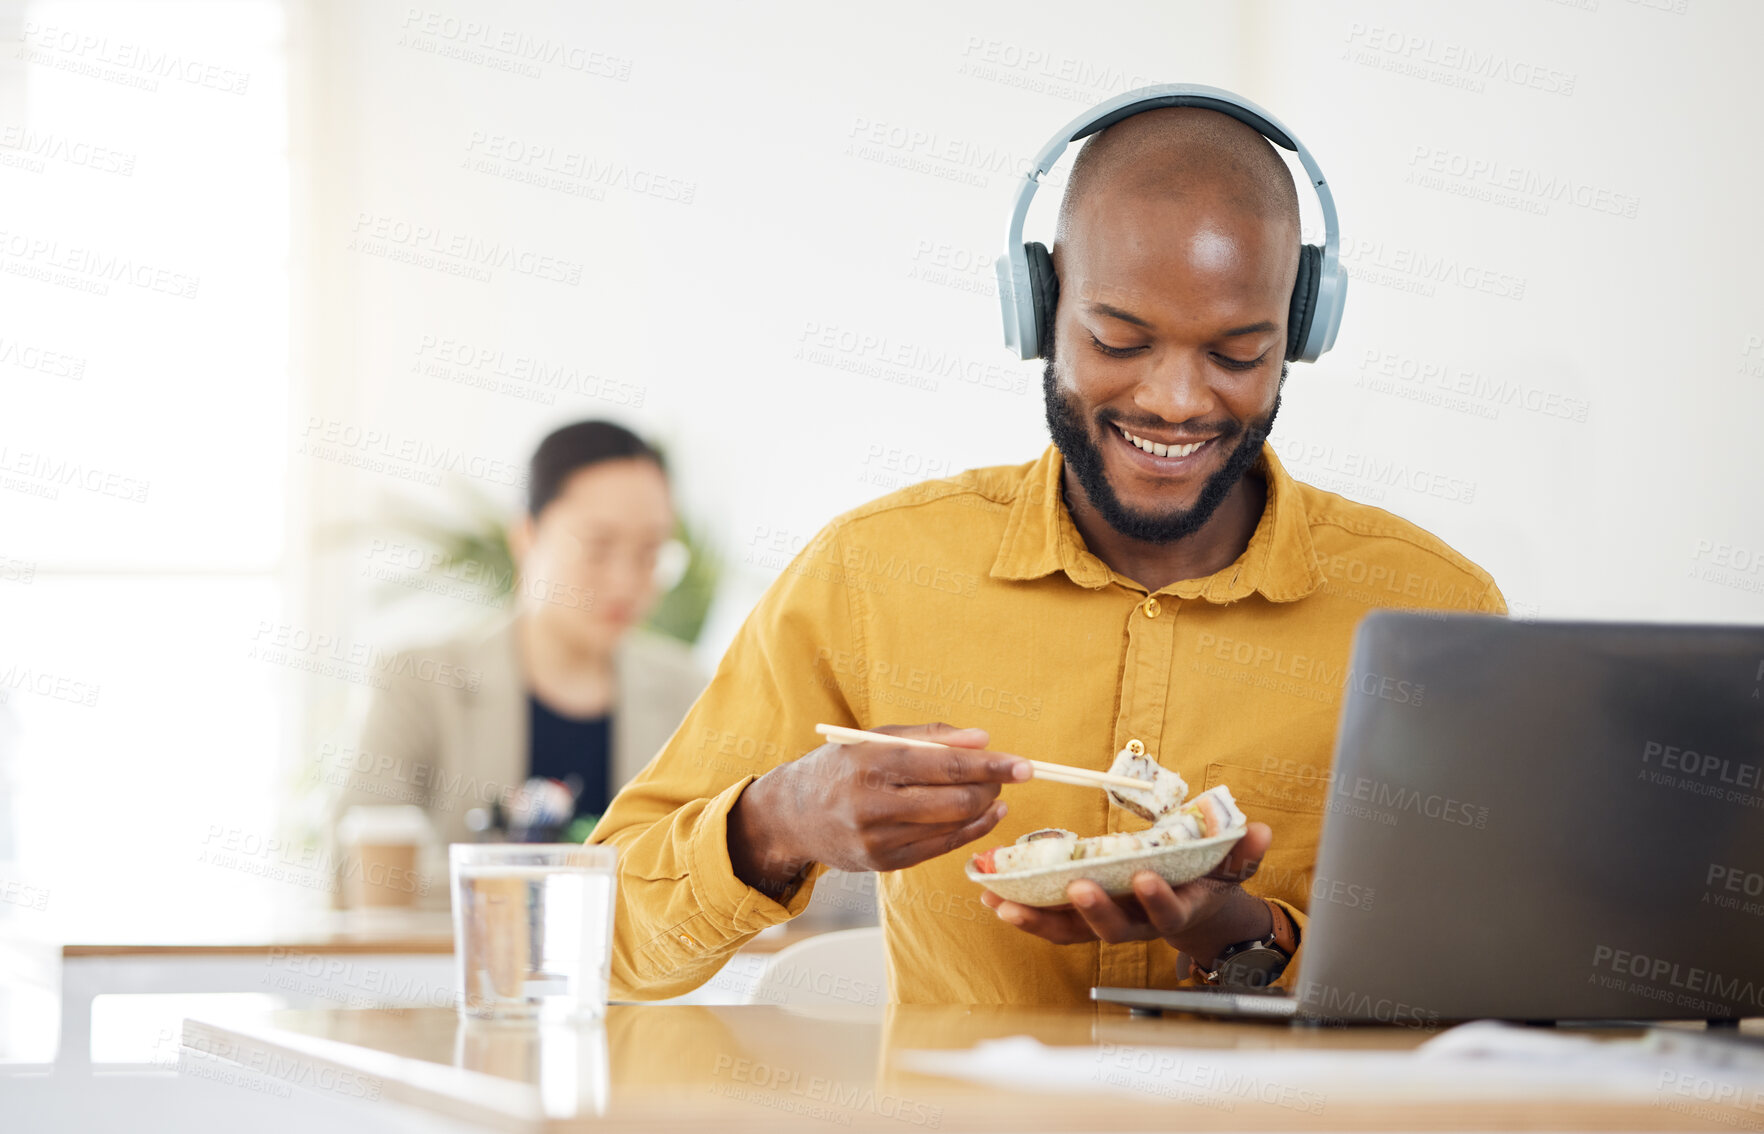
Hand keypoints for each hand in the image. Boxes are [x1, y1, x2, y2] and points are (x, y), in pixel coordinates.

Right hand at [728, 722, 1029, 895]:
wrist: (792, 814)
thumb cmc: (843, 766)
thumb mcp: (878, 738)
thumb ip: (932, 736)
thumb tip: (984, 740)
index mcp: (872, 763)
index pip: (946, 765)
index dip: (991, 766)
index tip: (1025, 765)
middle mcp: (873, 804)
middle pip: (955, 801)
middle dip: (991, 788)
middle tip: (1007, 775)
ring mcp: (877, 839)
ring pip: (951, 827)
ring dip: (984, 809)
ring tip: (994, 793)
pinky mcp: (883, 864)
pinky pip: (939, 848)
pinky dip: (968, 831)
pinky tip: (983, 817)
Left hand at [979, 822, 1273, 967]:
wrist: (1193, 913)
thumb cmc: (1206, 881)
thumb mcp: (1229, 866)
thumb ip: (1242, 851)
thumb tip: (1259, 830)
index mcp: (1175, 911)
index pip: (1167, 913)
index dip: (1157, 900)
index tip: (1144, 877)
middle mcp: (1138, 925)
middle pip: (1112, 929)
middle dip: (1092, 911)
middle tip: (1073, 887)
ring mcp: (1107, 926)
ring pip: (1070, 932)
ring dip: (1036, 917)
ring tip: (1003, 900)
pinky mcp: (1081, 922)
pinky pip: (1050, 923)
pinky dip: (1022, 911)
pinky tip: (992, 896)